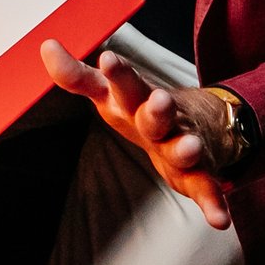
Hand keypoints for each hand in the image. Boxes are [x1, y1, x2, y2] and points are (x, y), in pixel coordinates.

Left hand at [39, 38, 233, 230]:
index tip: (108, 58)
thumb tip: (46, 45)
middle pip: (155, 111)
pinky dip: (213, 202)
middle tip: (158, 100)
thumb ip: (76, 75)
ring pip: (183, 145)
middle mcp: (158, 117)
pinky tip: (218, 220)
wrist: (200, 122)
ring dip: (185, 148)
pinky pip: (206, 186)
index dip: (116, 73)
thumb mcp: (107, 91)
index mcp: (133, 97)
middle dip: (157, 107)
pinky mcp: (198, 171)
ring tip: (188, 147)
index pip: (121, 82)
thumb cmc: (139, 106)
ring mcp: (180, 141)